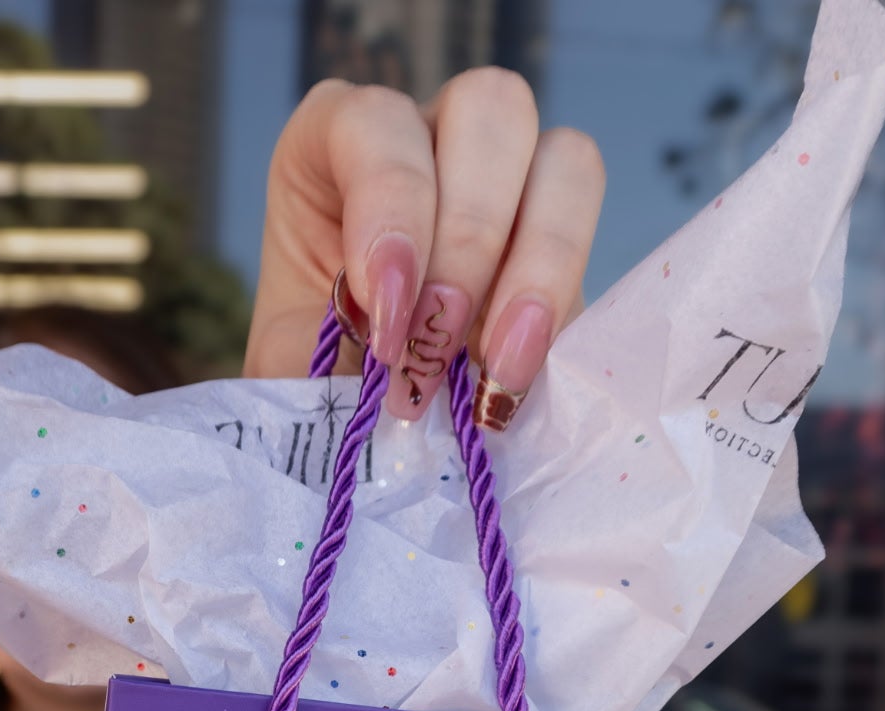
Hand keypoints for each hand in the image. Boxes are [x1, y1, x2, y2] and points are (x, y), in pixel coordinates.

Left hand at [246, 68, 604, 428]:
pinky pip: (593, 239)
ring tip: (492, 368)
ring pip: (564, 159)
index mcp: (336, 144)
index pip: (377, 120)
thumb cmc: (312, 382)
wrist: (357, 425)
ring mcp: (509, 182)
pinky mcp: (558, 245)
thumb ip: (324, 353)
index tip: (385, 309)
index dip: (391, 204)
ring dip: (536, 268)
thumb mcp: (291, 368)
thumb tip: (388, 369)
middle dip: (468, 239)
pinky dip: (560, 309)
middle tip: (436, 344)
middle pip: (489, 110)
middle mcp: (431, 138)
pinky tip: (515, 376)